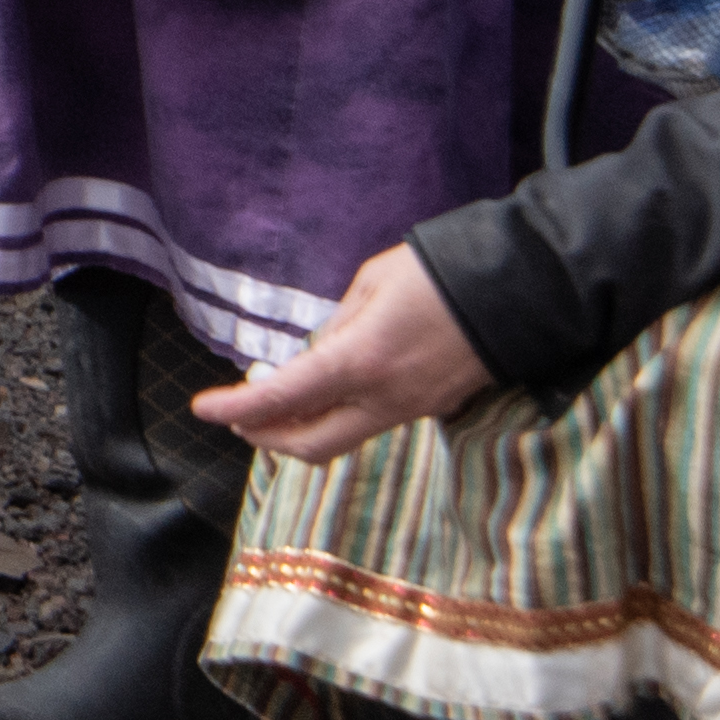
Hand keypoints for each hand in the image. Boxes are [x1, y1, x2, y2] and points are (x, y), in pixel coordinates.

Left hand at [193, 244, 491, 463]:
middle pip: (310, 444)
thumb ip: (337, 326)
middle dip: (265, 436)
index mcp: (359, 362)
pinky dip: (337, 417)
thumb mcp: (370, 284)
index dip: (236, 407)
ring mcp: (411, 411)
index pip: (282, 399)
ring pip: (342, 439)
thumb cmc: (436, 275)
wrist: (518, 293)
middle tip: (236, 416)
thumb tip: (319, 354)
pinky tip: (323, 394)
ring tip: (271, 405)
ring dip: (300, 430)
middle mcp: (384, 399)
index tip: (202, 408)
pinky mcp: (432, 410)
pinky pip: (371, 423)